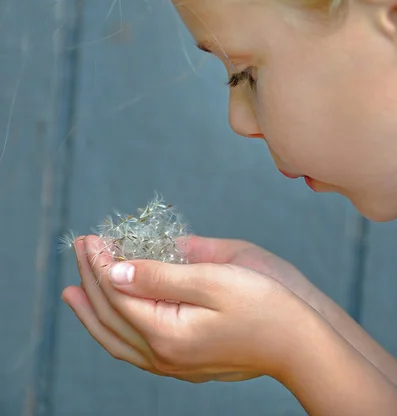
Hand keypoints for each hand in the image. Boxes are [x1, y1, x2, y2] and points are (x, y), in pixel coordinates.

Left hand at [62, 235, 303, 383]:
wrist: (302, 344)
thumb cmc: (266, 304)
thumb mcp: (214, 280)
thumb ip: (160, 277)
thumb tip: (115, 271)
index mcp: (167, 333)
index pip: (116, 294)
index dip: (100, 263)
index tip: (91, 238)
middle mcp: (164, 355)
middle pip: (110, 317)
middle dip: (90, 281)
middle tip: (81, 248)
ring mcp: (174, 364)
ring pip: (117, 340)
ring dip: (92, 312)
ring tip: (73, 293)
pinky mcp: (186, 364)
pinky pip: (134, 351)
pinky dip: (114, 332)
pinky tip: (111, 320)